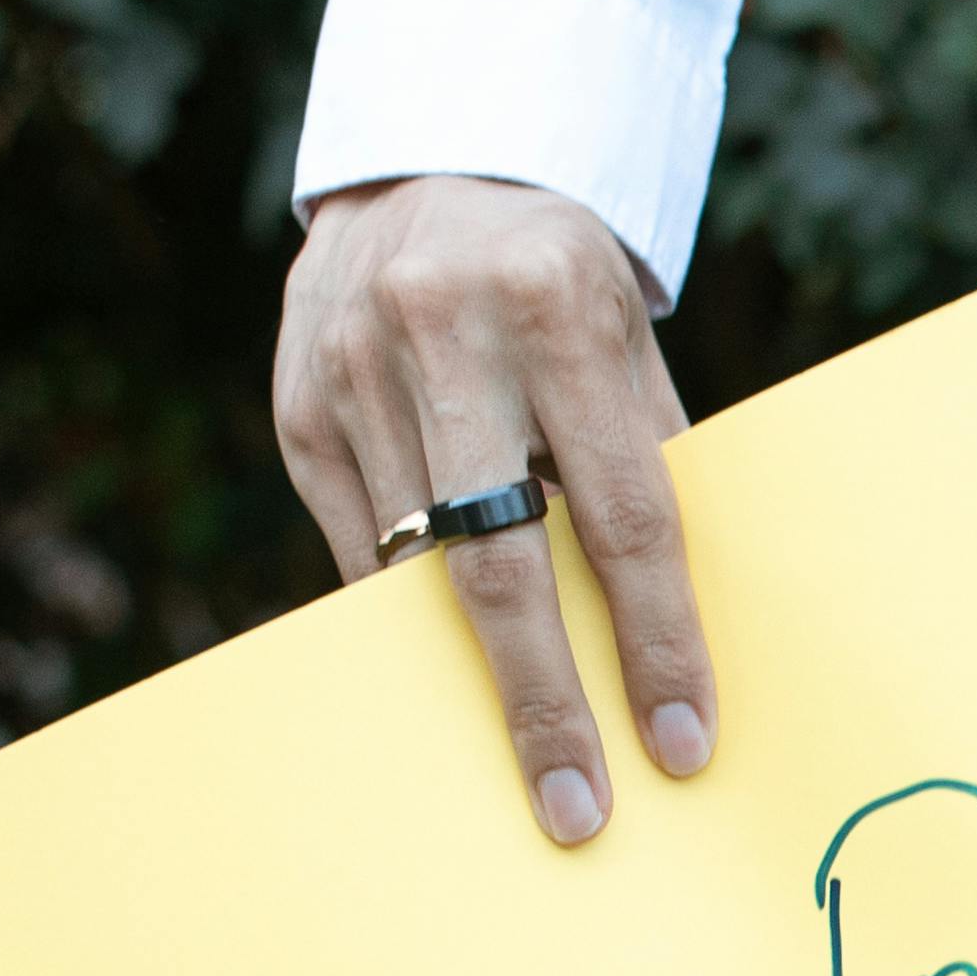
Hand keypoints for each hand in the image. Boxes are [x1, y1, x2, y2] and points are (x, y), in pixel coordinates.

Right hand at [269, 171, 709, 844]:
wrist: (433, 166)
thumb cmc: (562, 280)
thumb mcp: (627, 343)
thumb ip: (641, 465)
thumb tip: (663, 637)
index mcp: (556, 308)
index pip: (622, 514)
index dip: (654, 641)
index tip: (680, 742)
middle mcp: (442, 332)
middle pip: (501, 564)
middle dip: (546, 703)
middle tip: (581, 809)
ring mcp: (352, 369)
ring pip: (416, 568)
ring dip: (473, 676)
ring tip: (526, 762)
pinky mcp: (296, 406)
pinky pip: (360, 548)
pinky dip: (410, 615)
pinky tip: (448, 671)